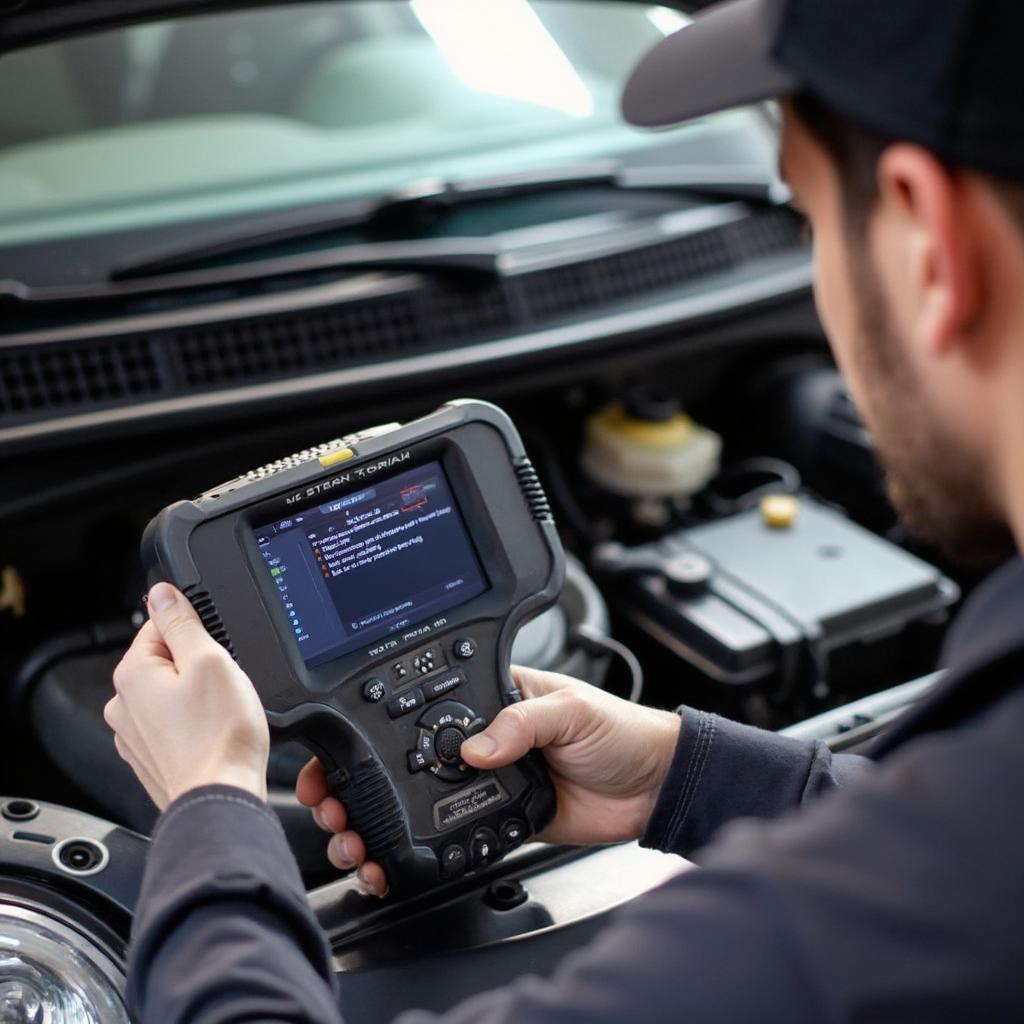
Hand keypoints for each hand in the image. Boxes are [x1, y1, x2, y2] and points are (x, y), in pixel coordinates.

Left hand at [104, 582, 269, 810]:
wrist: (220, 799)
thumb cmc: (219, 736)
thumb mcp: (210, 660)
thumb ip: (182, 622)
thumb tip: (161, 593)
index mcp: (132, 673)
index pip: (161, 625)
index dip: (197, 632)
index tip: (216, 651)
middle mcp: (122, 704)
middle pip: (166, 661)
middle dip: (197, 666)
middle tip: (224, 685)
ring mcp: (134, 735)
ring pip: (170, 694)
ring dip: (196, 697)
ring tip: (221, 714)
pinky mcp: (150, 759)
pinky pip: (173, 725)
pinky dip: (194, 725)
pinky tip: (213, 735)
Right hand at [296, 666, 680, 896]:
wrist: (653, 786)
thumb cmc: (620, 731)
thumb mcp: (571, 710)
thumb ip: (522, 722)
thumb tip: (474, 744)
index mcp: (489, 700)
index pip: (418, 708)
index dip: (372, 729)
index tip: (338, 752)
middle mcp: (479, 740)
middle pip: (401, 762)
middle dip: (356, 785)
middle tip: (332, 805)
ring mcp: (485, 783)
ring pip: (415, 803)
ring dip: (376, 822)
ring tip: (351, 839)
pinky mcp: (498, 820)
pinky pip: (449, 837)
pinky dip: (416, 851)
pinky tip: (388, 863)